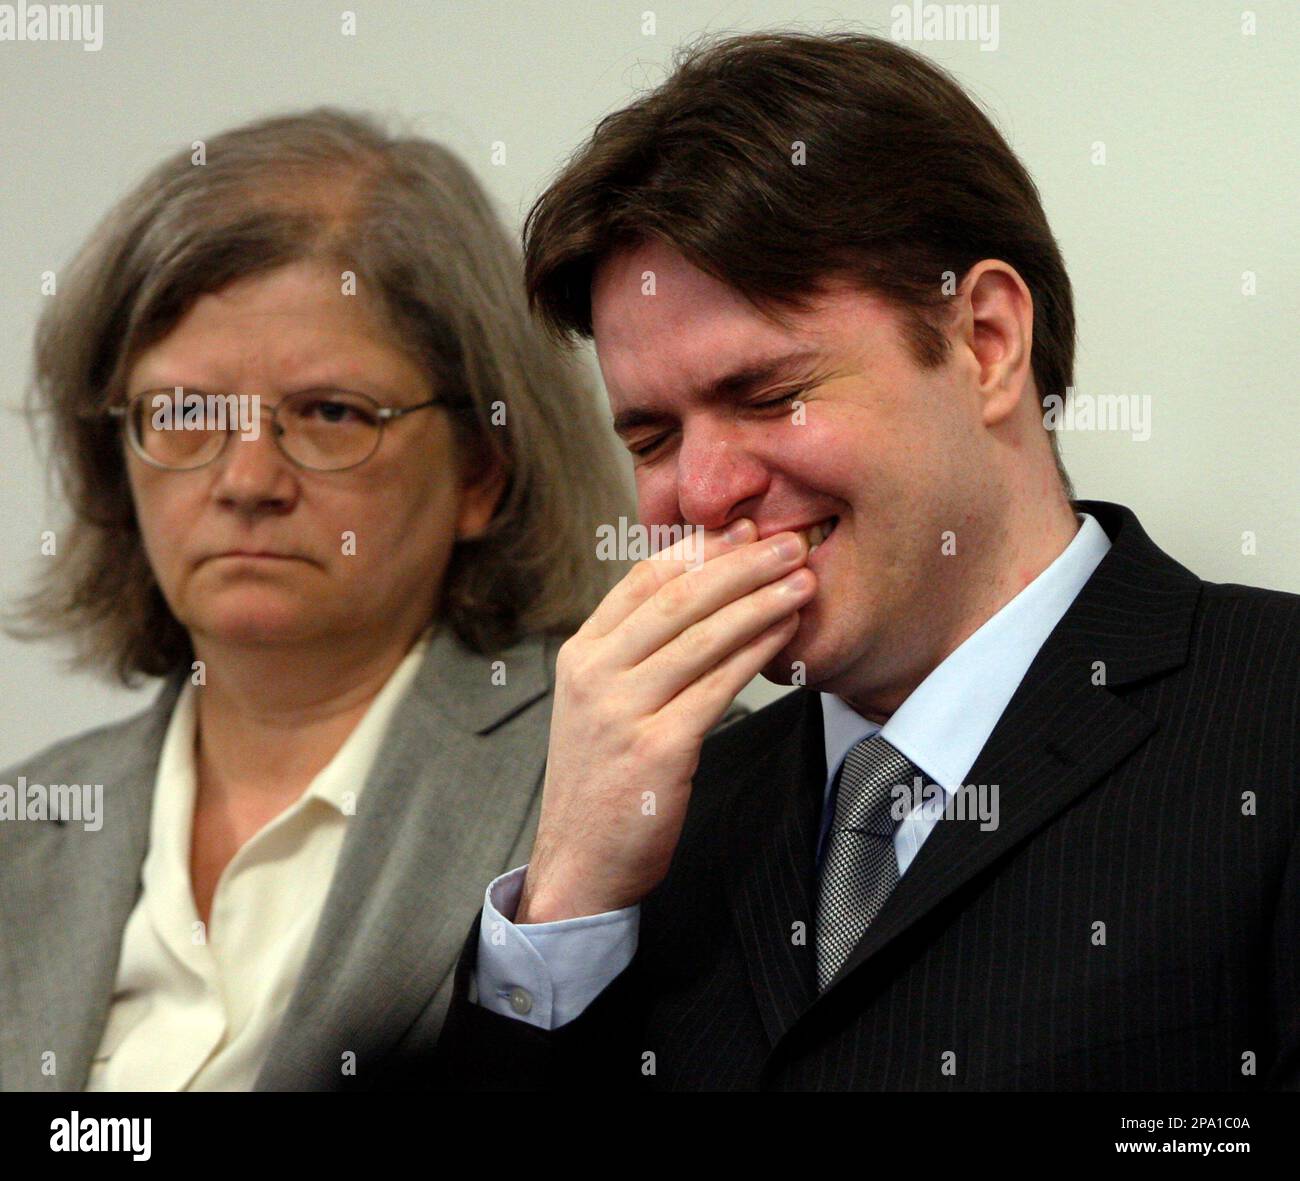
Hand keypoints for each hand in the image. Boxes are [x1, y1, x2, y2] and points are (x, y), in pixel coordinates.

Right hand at [517, 519, 816, 920]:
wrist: (580, 861)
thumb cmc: (601, 781)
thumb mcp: (599, 705)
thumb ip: (634, 654)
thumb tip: (696, 599)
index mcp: (581, 655)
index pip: (642, 582)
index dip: (698, 550)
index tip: (742, 529)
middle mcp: (595, 675)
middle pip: (678, 600)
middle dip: (740, 564)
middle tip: (788, 542)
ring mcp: (622, 710)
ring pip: (702, 637)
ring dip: (759, 601)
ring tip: (801, 580)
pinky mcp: (656, 747)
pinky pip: (718, 685)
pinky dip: (756, 653)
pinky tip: (785, 633)